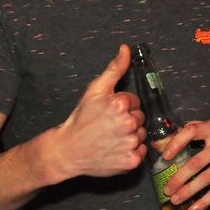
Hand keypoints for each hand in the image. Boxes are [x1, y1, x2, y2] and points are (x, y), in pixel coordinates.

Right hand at [54, 44, 146, 178]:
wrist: (67, 150)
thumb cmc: (81, 119)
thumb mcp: (95, 89)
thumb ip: (114, 68)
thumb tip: (126, 48)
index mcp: (121, 104)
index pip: (134, 101)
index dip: (121, 106)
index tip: (107, 113)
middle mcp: (128, 124)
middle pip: (139, 117)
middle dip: (127, 119)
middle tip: (109, 126)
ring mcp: (130, 144)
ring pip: (141, 134)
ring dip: (130, 135)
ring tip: (111, 137)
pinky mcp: (131, 161)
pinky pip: (141, 151)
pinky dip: (132, 151)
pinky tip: (116, 149)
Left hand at [160, 118, 209, 209]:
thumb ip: (192, 130)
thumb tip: (164, 142)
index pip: (192, 132)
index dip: (176, 144)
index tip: (165, 157)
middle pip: (197, 162)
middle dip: (179, 178)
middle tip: (167, 188)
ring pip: (206, 178)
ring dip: (189, 191)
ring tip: (176, 199)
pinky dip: (205, 201)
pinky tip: (193, 209)